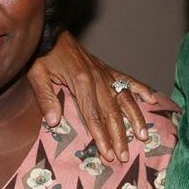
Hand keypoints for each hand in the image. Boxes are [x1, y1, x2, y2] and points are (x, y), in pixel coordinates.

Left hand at [27, 32, 154, 161]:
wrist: (50, 31)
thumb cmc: (42, 54)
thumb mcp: (37, 75)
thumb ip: (45, 98)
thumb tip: (54, 122)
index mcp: (80, 81)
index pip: (93, 115)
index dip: (101, 136)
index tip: (108, 154)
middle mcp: (97, 78)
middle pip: (112, 112)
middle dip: (119, 136)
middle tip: (124, 156)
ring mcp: (104, 73)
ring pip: (124, 99)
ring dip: (134, 118)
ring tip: (142, 136)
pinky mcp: (106, 68)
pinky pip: (127, 79)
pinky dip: (140, 89)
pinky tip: (152, 99)